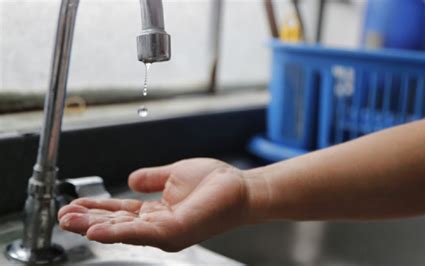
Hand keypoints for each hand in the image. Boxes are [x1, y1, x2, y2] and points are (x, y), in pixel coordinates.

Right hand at [58, 158, 249, 250]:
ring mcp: (166, 232)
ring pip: (123, 231)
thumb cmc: (214, 182)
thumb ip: (152, 178)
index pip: (120, 212)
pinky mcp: (175, 232)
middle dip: (88, 220)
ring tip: (69, 223)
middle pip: (116, 224)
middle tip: (62, 215)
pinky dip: (117, 232)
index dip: (96, 209)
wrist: (240, 186)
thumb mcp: (174, 175)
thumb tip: (131, 178)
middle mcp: (158, 225)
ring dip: (94, 227)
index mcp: (157, 211)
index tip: (73, 204)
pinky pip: (141, 233)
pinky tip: (95, 231)